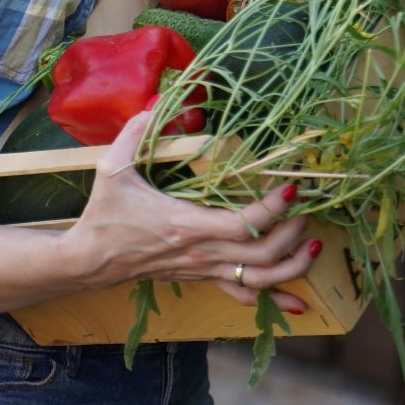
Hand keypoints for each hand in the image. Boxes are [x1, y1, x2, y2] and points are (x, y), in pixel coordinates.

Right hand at [60, 110, 319, 313]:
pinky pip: (242, 295)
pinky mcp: (201, 278)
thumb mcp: (112, 167)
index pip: (241, 225)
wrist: (89, 260)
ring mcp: (203, 270)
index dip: (272, 210)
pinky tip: (298, 302)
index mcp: (185, 225)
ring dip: (292, 268)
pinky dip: (273, 297)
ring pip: (258, 281)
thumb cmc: (105, 214)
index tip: (292, 187)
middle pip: (261, 256)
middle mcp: (201, 253)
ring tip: (315, 247)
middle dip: (292, 235)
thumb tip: (160, 101)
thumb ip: (136, 132)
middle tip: (307, 209)